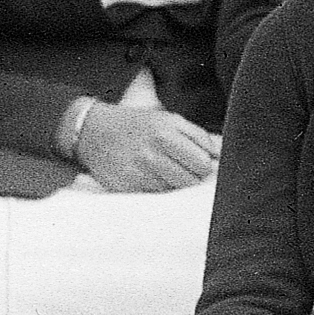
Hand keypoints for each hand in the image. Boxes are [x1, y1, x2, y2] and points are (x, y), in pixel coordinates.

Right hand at [72, 102, 218, 192]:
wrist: (93, 131)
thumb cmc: (138, 124)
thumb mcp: (169, 119)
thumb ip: (197, 136)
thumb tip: (220, 156)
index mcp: (165, 133)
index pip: (202, 163)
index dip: (205, 166)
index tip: (201, 164)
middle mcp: (151, 153)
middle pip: (190, 180)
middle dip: (193, 177)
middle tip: (184, 169)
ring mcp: (137, 172)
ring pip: (174, 190)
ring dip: (175, 184)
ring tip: (166, 171)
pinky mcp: (126, 186)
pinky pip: (155, 195)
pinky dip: (158, 189)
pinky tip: (151, 177)